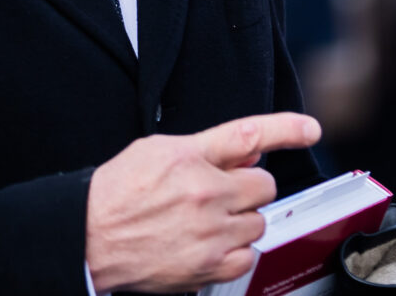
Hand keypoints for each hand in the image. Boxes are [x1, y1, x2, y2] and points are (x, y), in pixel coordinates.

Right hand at [85, 112, 321, 293]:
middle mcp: (205, 194)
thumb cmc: (116, 193)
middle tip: (221, 195)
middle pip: (264, 187)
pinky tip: (214, 245)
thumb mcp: (158, 150)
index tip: (310, 129)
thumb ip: (208, 149)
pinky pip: (248, 257)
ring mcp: (209, 233)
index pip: (250, 135)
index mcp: (192, 158)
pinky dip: (237, 252)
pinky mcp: (207, 267)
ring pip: (259, 222)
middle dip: (248, 190)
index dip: (286, 129)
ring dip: (243, 221)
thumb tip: (248, 155)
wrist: (85, 238)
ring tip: (209, 222)